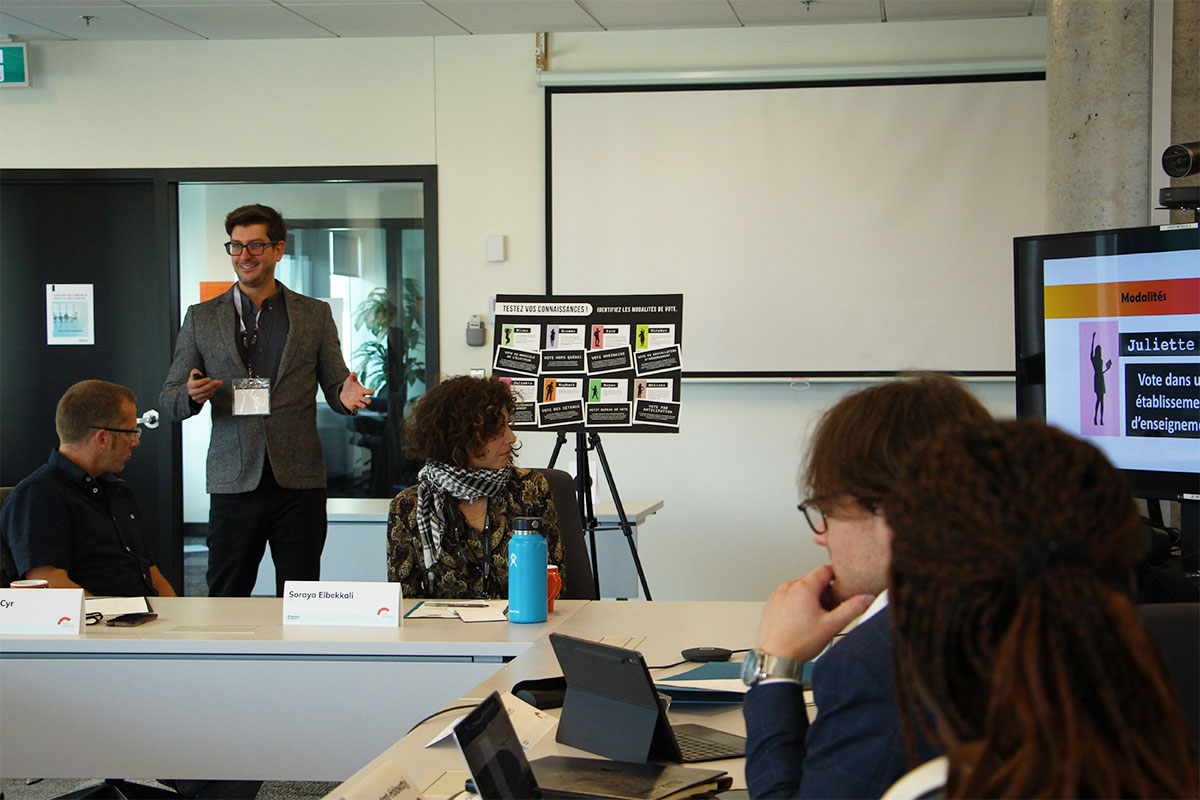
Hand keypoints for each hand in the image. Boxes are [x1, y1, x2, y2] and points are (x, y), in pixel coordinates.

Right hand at [187, 369, 222, 404]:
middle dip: (211, 385)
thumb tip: (197, 372)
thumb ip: (195, 372)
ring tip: (219, 383)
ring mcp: (195, 397)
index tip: (209, 379)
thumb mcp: (194, 374)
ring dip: (214, 388)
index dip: (203, 381)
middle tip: (218, 381)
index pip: (196, 384)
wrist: (195, 388)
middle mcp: (191, 392)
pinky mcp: (199, 401)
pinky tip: (214, 388)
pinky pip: (207, 398)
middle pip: (203, 389)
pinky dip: (212, 393)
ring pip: (206, 394)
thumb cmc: (196, 379)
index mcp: (190, 385)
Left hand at [339, 372, 374, 411]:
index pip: (369, 391)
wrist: (343, 392)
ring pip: (363, 406)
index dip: (372, 391)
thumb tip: (353, 373)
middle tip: (368, 401)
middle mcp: (361, 397)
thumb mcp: (350, 380)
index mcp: (362, 391)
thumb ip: (352, 377)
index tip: (373, 391)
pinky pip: (354, 409)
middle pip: (368, 400)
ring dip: (363, 406)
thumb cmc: (350, 385)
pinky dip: (354, 409)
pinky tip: (353, 408)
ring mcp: (357, 402)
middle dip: (368, 401)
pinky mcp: (352, 406)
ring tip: (362, 405)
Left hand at [755, 565, 874, 662]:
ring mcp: (777, 595)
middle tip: (829, 611)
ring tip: (813, 619)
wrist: (776, 658)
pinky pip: (787, 597)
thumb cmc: (799, 643)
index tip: (840, 590)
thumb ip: (852, 609)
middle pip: (812, 580)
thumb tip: (867, 598)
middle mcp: (788, 587)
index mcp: (803, 587)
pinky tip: (800, 622)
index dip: (837, 579)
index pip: (825, 570)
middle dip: (823, 592)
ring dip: (809, 598)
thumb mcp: (832, 626)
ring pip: (799, 589)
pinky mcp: (771, 604)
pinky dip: (795, 604)